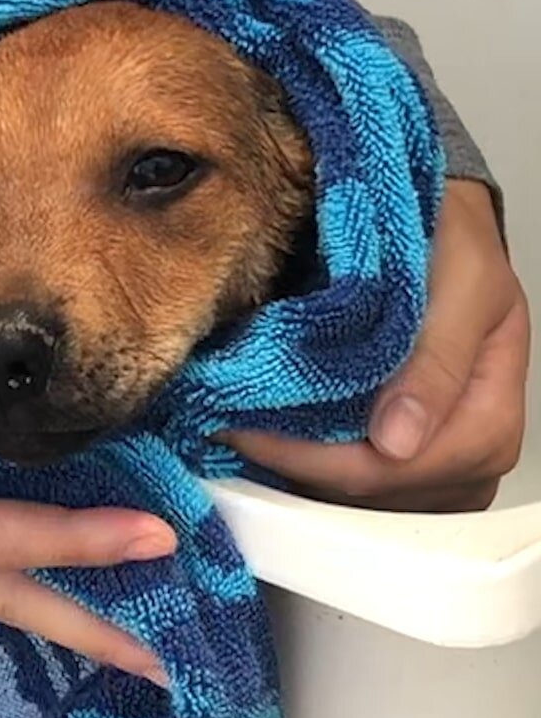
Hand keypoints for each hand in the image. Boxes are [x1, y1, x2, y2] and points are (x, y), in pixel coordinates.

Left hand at [228, 180, 528, 510]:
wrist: (432, 218)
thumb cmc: (450, 240)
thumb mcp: (459, 279)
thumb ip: (435, 356)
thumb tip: (397, 443)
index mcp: (490, 408)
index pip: (412, 467)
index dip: (327, 459)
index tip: (251, 427)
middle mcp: (463, 444)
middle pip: (386, 496)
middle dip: (305, 468)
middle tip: (228, 428)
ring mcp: (428, 449)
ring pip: (364, 499)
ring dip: (299, 472)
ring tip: (238, 430)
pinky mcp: (394, 444)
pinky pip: (351, 480)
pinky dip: (303, 462)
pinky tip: (262, 434)